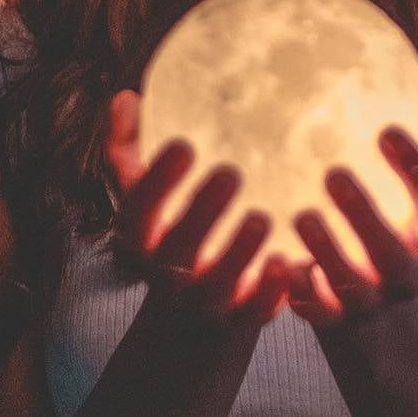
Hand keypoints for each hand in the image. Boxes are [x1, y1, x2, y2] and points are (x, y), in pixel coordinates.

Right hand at [105, 89, 292, 328]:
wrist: (192, 312)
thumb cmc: (172, 229)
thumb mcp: (146, 195)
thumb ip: (130, 149)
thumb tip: (125, 99)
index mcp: (142, 238)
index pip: (139, 212)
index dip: (158, 181)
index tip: (183, 144)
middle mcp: (168, 273)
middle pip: (178, 249)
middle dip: (201, 213)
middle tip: (230, 173)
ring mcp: (205, 300)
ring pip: (218, 285)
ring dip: (239, 253)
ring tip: (261, 217)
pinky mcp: (241, 318)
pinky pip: (256, 312)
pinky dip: (272, 292)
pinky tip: (291, 263)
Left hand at [286, 80, 417, 326]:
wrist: (369, 294)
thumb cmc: (395, 217)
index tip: (386, 130)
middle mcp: (407, 274)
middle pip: (393, 253)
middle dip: (366, 216)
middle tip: (334, 173)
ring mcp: (370, 301)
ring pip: (351, 284)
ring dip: (327, 252)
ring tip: (301, 215)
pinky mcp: (332, 318)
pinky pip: (314, 309)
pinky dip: (297, 289)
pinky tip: (276, 260)